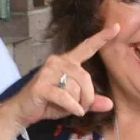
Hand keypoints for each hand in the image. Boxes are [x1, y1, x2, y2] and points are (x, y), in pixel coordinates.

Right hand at [0, 22, 117, 139]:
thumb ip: (91, 101)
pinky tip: (75, 112)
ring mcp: (48, 72)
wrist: (23, 110)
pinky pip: (66, 97)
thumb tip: (109, 104)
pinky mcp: (42, 85)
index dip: (101, 38)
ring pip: (76, 88)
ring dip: (78, 104)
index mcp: (67, 61)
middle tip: (82, 107)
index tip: (117, 28)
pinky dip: (73, 107)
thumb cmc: (49, 103)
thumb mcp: (74, 102)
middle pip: (85, 77)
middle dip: (88, 96)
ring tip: (71, 108)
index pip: (86, 47)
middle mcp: (58, 62)